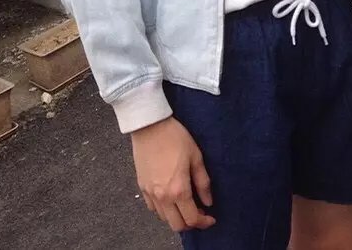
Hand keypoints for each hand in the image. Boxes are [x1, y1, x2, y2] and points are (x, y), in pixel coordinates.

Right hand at [131, 117, 215, 232]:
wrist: (150, 126)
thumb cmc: (174, 137)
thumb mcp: (196, 157)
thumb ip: (203, 182)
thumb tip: (208, 201)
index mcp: (178, 189)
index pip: (192, 219)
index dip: (204, 222)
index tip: (210, 218)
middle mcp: (162, 196)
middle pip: (177, 225)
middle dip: (190, 223)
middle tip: (199, 212)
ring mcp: (150, 193)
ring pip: (164, 218)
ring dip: (176, 216)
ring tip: (185, 203)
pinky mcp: (141, 186)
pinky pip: (152, 207)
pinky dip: (163, 208)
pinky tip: (170, 197)